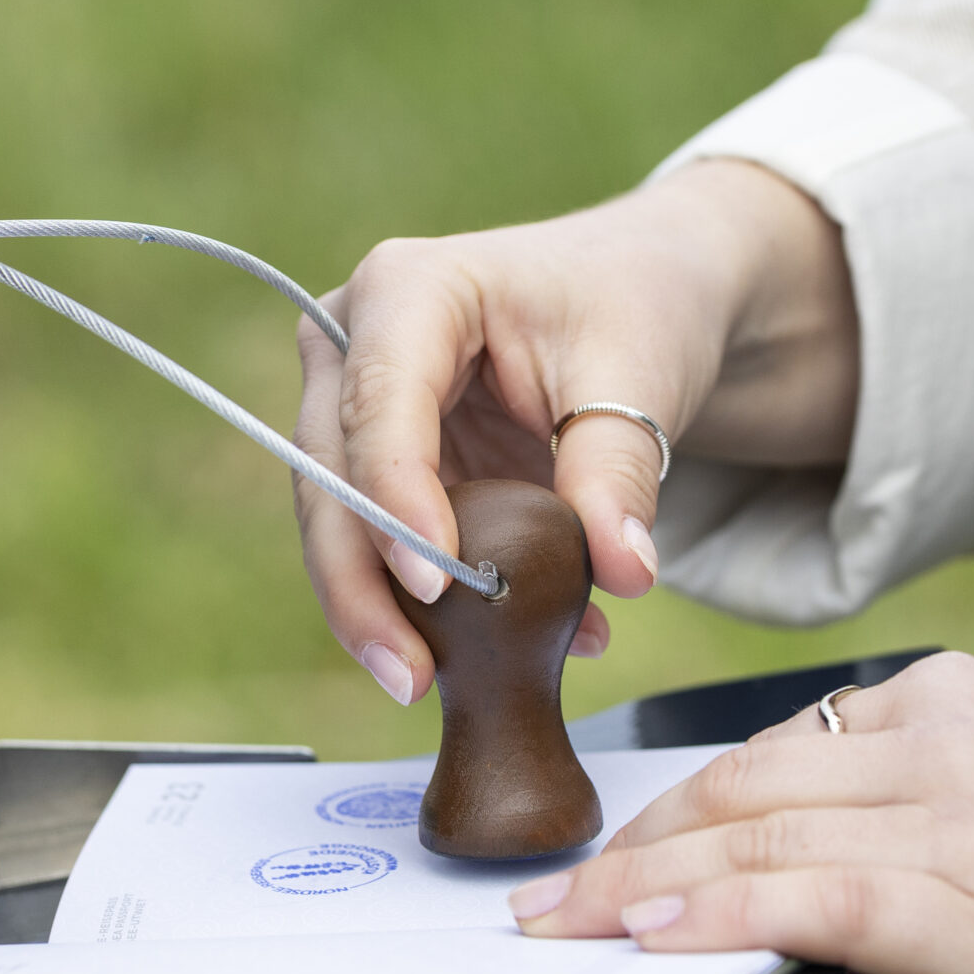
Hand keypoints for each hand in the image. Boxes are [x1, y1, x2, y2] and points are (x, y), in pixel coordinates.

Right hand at [293, 159, 856, 704]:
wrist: (645, 293)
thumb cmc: (632, 304)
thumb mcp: (638, 375)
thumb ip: (619, 472)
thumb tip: (623, 573)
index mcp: (410, 289)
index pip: (380, 404)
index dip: (395, 501)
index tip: (435, 585)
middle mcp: (356, 341)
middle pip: (328, 474)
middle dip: (361, 584)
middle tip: (409, 675)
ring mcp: (358, 406)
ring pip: (337, 524)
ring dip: (383, 611)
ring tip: (430, 684)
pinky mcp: (384, 466)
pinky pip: (385, 549)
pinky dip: (429, 610)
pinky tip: (492, 658)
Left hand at [508, 653, 973, 973]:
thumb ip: (928, 820)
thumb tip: (809, 890)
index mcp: (951, 698)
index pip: (770, 751)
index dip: (672, 809)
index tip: (607, 851)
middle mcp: (944, 737)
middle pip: (739, 787)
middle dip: (628, 847)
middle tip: (546, 899)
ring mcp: (964, 817)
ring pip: (756, 838)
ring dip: (639, 890)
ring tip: (559, 931)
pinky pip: (821, 900)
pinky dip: (725, 916)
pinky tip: (654, 939)